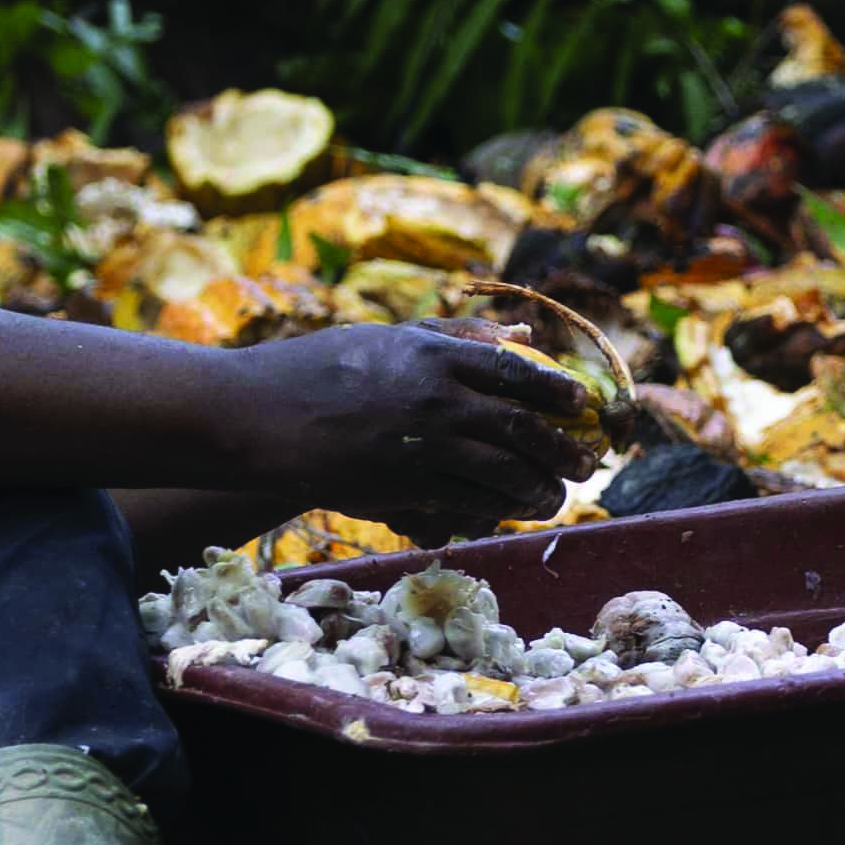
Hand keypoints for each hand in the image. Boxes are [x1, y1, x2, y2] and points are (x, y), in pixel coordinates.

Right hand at [203, 326, 595, 537]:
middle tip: (588, 462)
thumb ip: (456, 337)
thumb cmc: (320, 370)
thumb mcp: (389, 339)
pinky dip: (498, 507)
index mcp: (431, 352)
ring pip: (502, 469)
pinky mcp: (402, 483)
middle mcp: (433, 394)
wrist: (256, 414)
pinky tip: (512, 510)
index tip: (583, 406)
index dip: (556, 391)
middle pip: (520, 424)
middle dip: (562, 447)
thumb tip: (521, 334)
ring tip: (556, 495)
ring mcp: (419, 441)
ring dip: (538, 487)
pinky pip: (467, 499)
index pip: (514, 370)